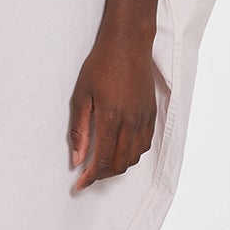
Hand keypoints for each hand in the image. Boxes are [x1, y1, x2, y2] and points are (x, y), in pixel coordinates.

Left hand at [67, 26, 157, 190]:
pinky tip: (120, 149)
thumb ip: (79, 130)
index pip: (103, 161)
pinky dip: (132, 154)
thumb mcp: (81, 96)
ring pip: (134, 158)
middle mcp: (131, 123)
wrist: (128, 44)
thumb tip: (77, 159)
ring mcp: (144, 119)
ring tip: (102, 163)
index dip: (90, 177)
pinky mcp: (152, 114)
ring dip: (118, 166)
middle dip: (103, 175)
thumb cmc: (101, 66)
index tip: (79, 184)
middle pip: (120, 164)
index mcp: (111, 119)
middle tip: (88, 174)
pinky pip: (144, 145)